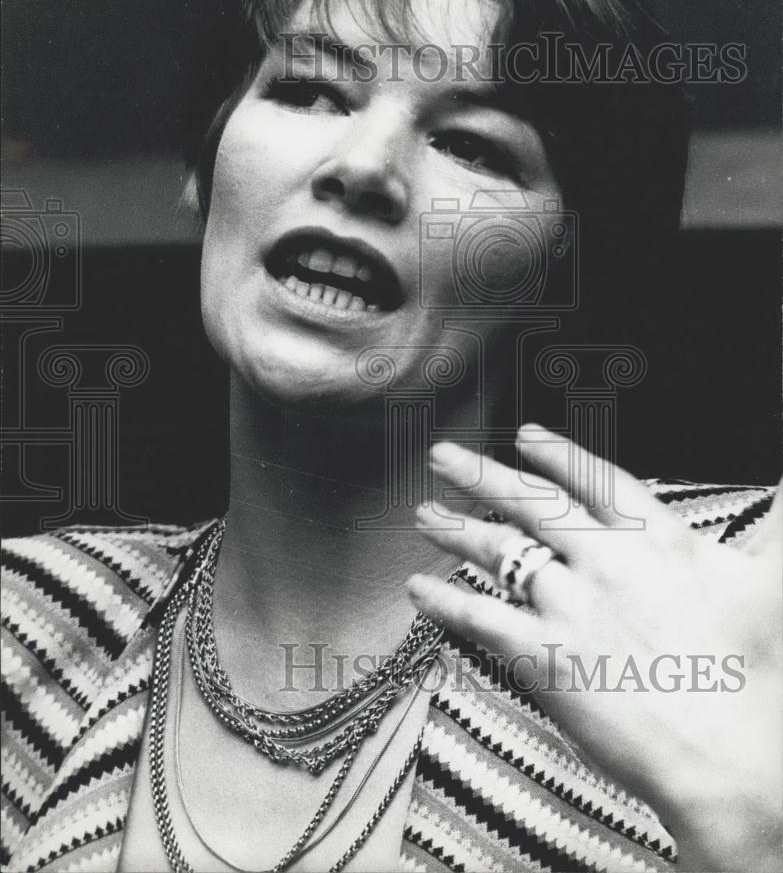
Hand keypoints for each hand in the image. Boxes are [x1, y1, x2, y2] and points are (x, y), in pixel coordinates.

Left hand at [407, 426, 782, 871]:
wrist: (733, 757)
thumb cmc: (760, 672)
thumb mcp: (772, 580)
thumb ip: (779, 519)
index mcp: (657, 538)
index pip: (595, 479)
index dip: (557, 454)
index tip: (525, 435)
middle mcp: (605, 560)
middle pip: (529, 503)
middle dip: (480, 473)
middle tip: (442, 454)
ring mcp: (570, 605)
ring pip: (497, 550)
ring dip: (455, 527)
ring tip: (424, 512)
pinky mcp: (543, 656)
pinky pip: (479, 617)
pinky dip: (445, 599)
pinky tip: (418, 585)